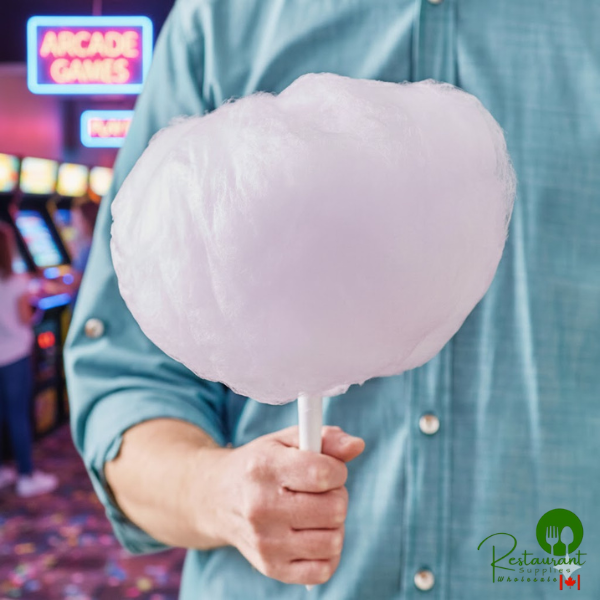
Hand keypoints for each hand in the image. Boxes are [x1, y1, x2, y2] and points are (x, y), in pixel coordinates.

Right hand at [201, 425, 364, 585]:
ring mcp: (265, 543)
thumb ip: (325, 438)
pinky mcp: (271, 568)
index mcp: (264, 468)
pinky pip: (323, 570)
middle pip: (334, 509)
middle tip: (319, 490)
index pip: (323, 474)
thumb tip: (357, 445)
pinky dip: (327, 552)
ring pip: (333, 540)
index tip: (328, 468)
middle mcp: (261, 508)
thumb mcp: (286, 440)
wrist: (216, 498)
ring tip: (315, 511)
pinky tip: (313, 534)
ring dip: (333, 524)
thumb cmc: (259, 464)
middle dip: (336, 495)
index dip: (336, 469)